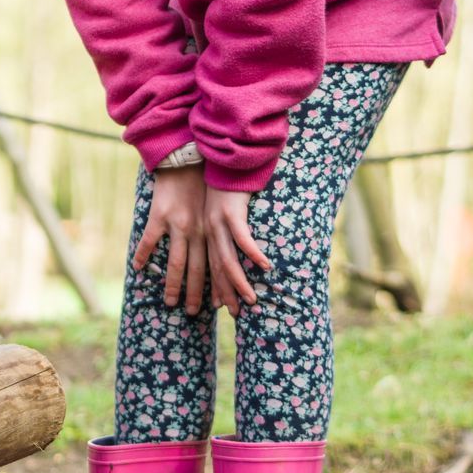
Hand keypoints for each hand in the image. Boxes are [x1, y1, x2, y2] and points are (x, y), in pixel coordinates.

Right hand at [132, 165, 207, 314]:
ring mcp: (178, 225)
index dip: (219, 287)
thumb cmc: (202, 184)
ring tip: (170, 302)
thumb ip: (214, 230)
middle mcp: (197, 231)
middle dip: (197, 294)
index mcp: (211, 230)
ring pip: (176, 262)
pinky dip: (143, 255)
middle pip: (198, 270)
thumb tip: (220, 250)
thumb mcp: (215, 208)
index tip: (221, 306)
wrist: (187, 159)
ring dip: (173, 285)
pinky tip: (138, 268)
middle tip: (194, 313)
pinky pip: (149, 240)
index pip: (216, 265)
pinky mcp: (160, 215)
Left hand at [204, 186, 270, 317]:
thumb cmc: (230, 185)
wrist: (224, 158)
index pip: (212, 266)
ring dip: (239, 281)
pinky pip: (242, 236)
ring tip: (250, 300)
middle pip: (218, 268)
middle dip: (226, 293)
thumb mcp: (226, 211)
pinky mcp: (231, 211)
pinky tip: (264, 266)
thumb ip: (232, 231)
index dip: (217, 287)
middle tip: (236, 313)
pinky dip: (252, 252)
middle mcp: (210, 231)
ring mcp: (218, 222)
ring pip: (228, 258)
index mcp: (208, 232)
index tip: (221, 308)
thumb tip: (244, 252)